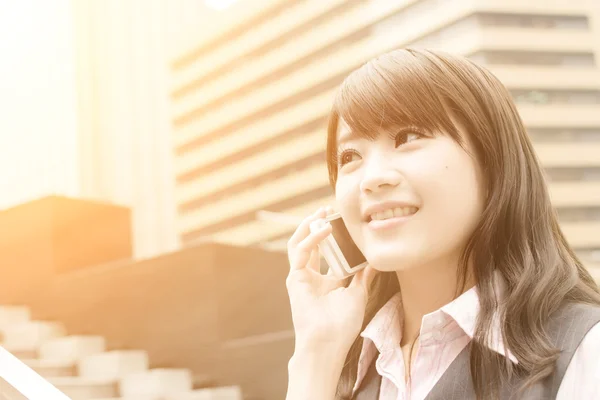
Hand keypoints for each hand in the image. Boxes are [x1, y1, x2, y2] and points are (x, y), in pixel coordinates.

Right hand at [286, 206, 377, 352]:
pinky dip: (311, 238)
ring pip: (299, 243)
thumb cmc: (342, 324)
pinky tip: (325, 229)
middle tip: (329, 209)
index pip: (327, 251)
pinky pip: (300, 251)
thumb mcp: (358, 294)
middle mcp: (311, 276)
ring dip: (308, 226)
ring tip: (321, 213)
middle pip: (311, 243)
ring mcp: (301, 276)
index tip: (343, 220)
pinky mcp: (294, 278)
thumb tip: (375, 260)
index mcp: (325, 280)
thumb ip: (363, 275)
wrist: (328, 342)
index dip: (333, 234)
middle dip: (317, 224)